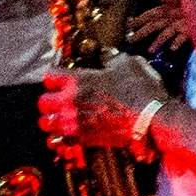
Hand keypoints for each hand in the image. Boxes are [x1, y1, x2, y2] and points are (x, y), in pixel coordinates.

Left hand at [39, 59, 166, 149]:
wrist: (152, 118)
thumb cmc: (140, 89)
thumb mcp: (127, 63)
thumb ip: (110, 58)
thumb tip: (105, 55)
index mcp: (78, 81)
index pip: (50, 76)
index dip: (55, 75)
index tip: (61, 76)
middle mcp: (70, 103)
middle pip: (42, 102)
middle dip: (49, 99)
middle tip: (59, 97)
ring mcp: (75, 123)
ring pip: (46, 123)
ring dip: (51, 119)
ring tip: (60, 116)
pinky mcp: (83, 139)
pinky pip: (60, 140)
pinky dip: (60, 137)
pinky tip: (68, 133)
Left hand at [128, 0, 195, 56]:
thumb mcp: (183, 5)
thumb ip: (172, 11)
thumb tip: (158, 19)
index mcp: (171, 7)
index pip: (152, 13)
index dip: (139, 19)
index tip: (128, 25)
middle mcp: (175, 14)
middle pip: (154, 23)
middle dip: (141, 31)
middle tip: (130, 40)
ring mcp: (183, 22)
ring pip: (167, 31)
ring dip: (157, 41)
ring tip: (150, 50)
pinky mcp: (193, 29)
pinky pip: (184, 35)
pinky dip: (177, 41)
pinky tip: (172, 49)